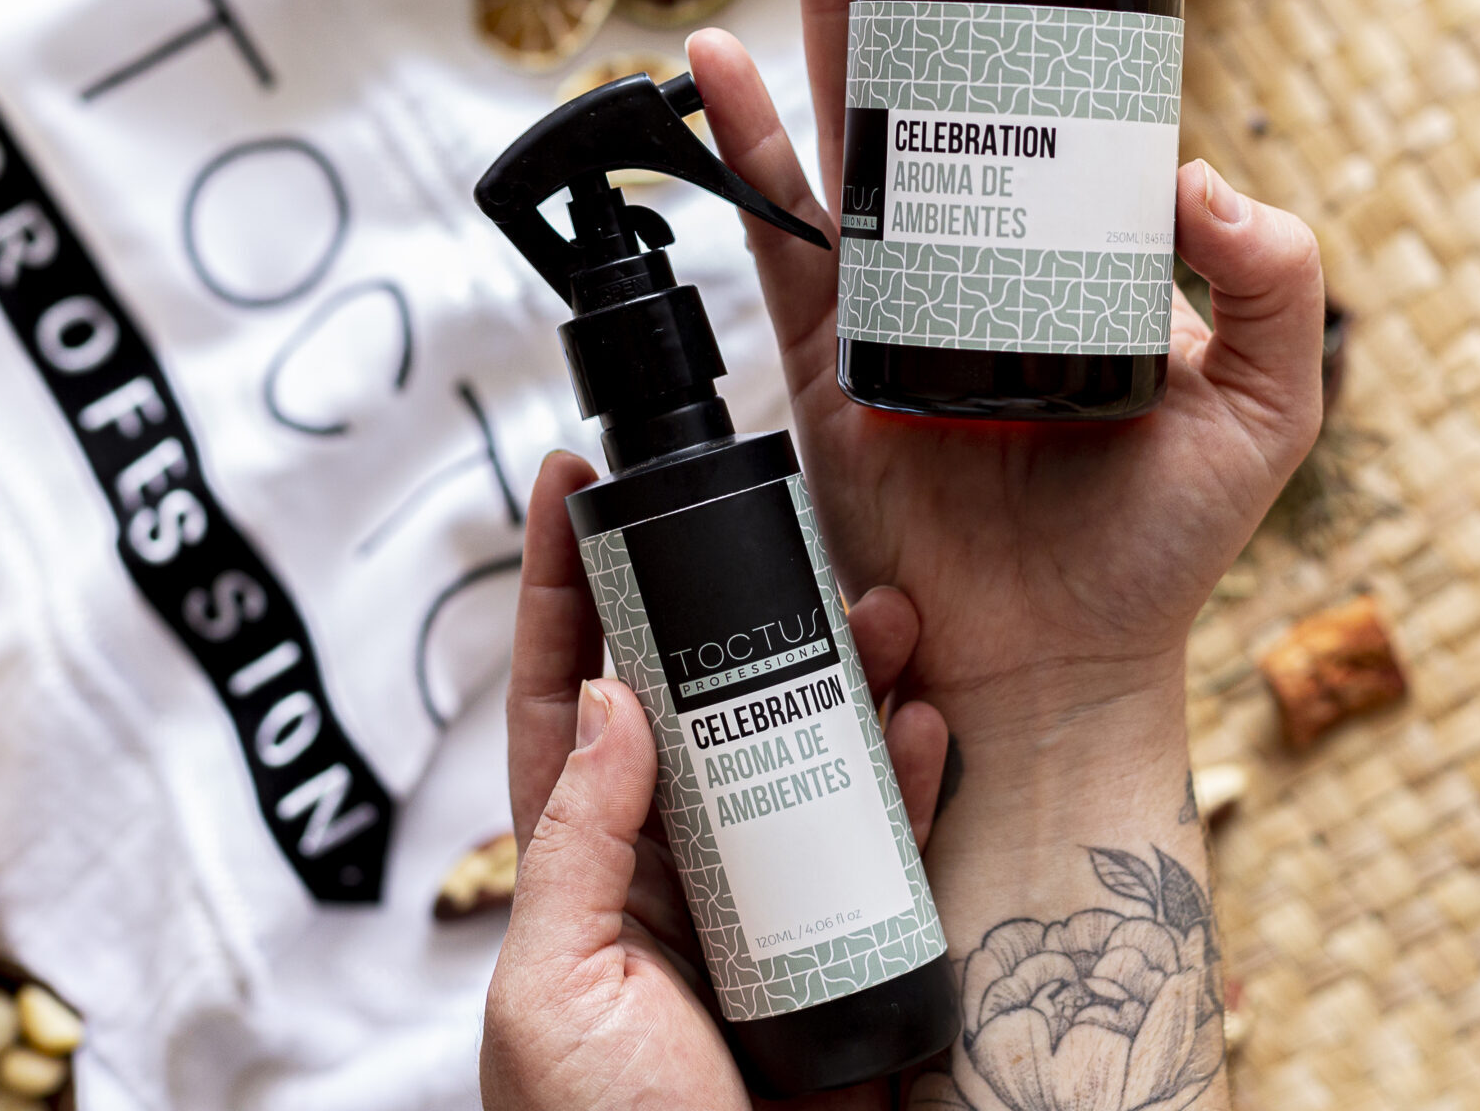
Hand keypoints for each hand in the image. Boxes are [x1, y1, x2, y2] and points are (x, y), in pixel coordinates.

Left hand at [481, 452, 950, 1110]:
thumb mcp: (554, 998)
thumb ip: (575, 846)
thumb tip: (611, 699)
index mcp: (582, 865)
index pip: (564, 696)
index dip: (562, 587)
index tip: (571, 481)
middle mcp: (678, 860)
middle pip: (704, 696)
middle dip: (738, 605)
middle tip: (782, 535)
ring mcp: (771, 891)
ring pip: (806, 745)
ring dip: (844, 670)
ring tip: (883, 617)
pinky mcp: (852, 932)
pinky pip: (884, 831)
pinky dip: (909, 771)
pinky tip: (924, 728)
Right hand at [686, 0, 1325, 723]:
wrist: (1052, 658)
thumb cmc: (1161, 543)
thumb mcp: (1266, 405)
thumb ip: (1272, 280)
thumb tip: (1192, 168)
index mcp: (1083, 240)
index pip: (1058, 77)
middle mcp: (986, 244)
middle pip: (942, 68)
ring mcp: (901, 290)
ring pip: (856, 121)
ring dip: (828, 7)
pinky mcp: (830, 349)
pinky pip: (783, 229)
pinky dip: (750, 143)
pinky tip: (720, 57)